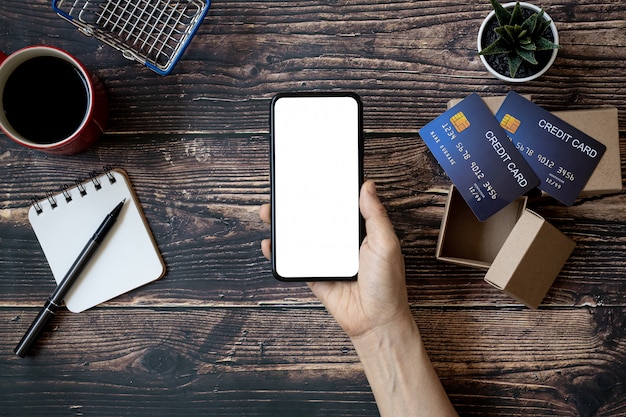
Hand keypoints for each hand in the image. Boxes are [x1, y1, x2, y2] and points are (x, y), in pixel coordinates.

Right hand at [260, 180, 412, 338]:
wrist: (376, 321)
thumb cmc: (387, 284)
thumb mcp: (386, 243)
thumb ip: (375, 215)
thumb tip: (368, 185)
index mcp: (359, 231)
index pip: (339, 206)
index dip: (326, 192)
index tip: (311, 177)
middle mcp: (341, 243)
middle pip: (314, 219)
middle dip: (297, 205)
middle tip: (283, 191)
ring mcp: (326, 259)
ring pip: (300, 237)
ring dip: (283, 225)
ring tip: (269, 211)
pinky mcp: (314, 276)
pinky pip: (294, 262)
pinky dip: (279, 253)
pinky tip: (270, 243)